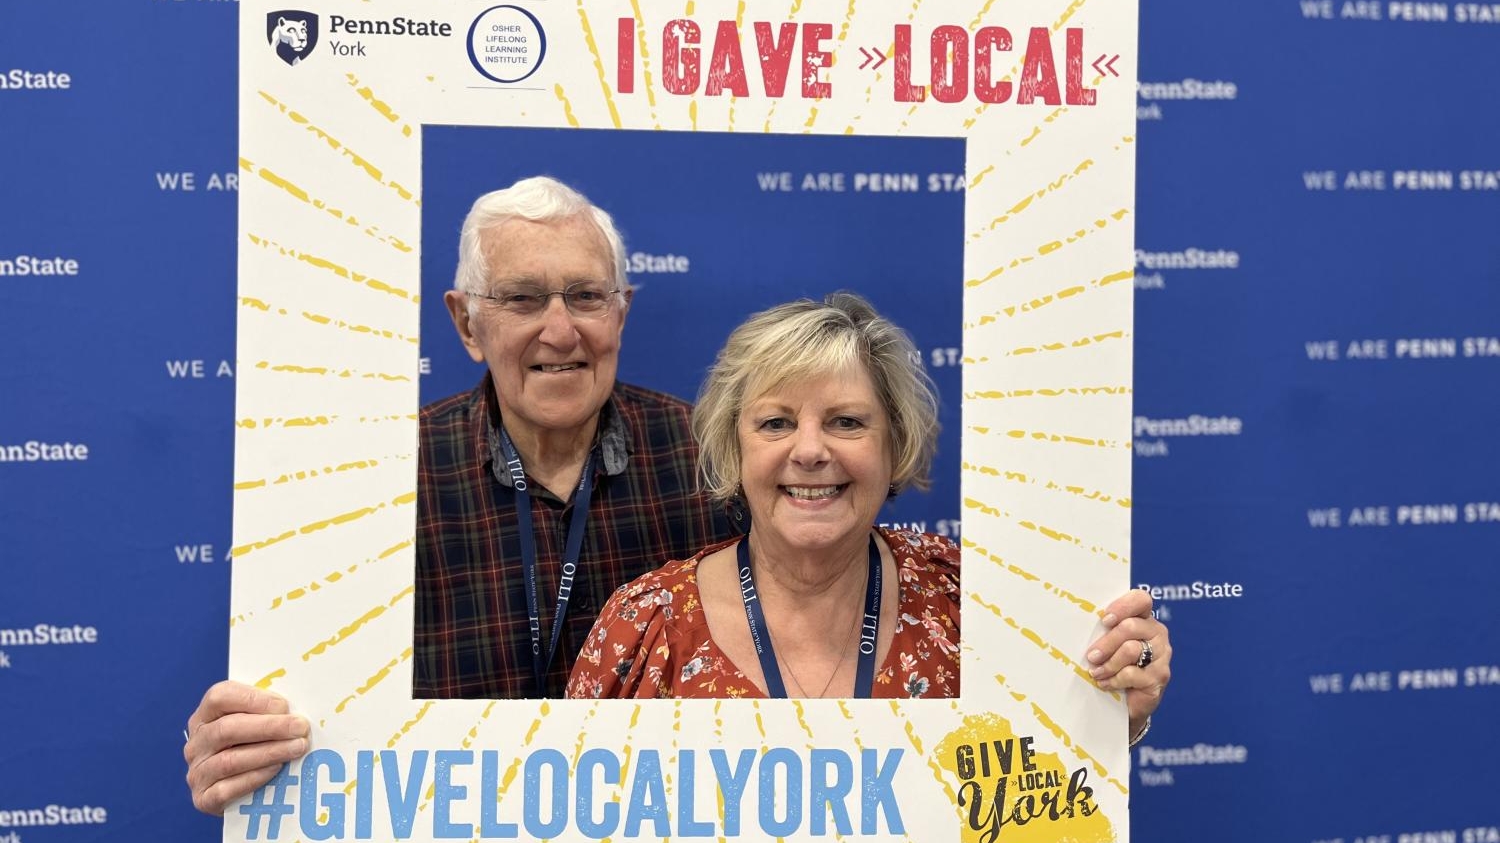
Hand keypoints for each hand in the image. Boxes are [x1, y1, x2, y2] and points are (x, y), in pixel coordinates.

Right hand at [184, 680, 309, 814]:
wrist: (240, 796)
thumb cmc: (253, 748)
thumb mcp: (255, 724)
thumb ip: (267, 713)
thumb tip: (294, 711)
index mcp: (205, 716)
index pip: (220, 697)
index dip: (252, 699)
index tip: (283, 706)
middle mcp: (196, 743)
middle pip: (227, 729)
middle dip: (268, 727)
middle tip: (300, 727)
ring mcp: (197, 772)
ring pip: (229, 760)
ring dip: (269, 752)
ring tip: (297, 748)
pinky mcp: (203, 799)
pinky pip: (227, 789)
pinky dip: (255, 778)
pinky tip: (277, 770)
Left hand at [1084, 589, 1170, 740]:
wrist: (1128, 701)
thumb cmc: (1114, 665)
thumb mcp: (1108, 645)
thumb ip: (1103, 632)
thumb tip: (1078, 624)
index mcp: (1144, 619)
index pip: (1141, 600)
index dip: (1123, 606)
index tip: (1105, 619)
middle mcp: (1157, 633)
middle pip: (1130, 627)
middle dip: (1106, 642)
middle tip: (1091, 656)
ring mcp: (1161, 655)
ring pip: (1131, 649)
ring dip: (1108, 663)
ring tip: (1095, 672)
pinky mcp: (1159, 677)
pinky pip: (1132, 673)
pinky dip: (1114, 680)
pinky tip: (1105, 684)